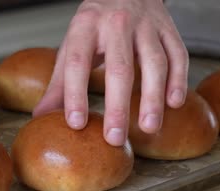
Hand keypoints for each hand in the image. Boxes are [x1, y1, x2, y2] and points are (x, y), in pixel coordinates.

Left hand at [34, 0, 188, 145]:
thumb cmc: (94, 25)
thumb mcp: (71, 47)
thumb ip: (59, 83)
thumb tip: (41, 117)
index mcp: (85, 27)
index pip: (78, 63)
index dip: (75, 94)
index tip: (75, 123)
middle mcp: (116, 24)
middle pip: (119, 68)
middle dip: (117, 106)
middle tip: (114, 138)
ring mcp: (146, 25)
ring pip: (154, 63)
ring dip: (152, 98)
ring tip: (148, 127)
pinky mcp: (169, 28)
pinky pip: (177, 55)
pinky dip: (178, 80)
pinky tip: (174, 104)